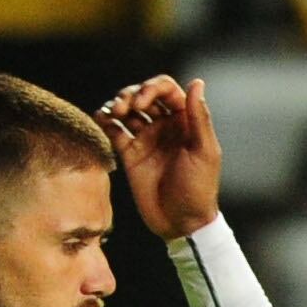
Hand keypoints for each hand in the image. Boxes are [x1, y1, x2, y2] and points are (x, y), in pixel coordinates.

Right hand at [97, 76, 222, 239]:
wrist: (181, 224)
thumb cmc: (199, 189)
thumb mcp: (204, 153)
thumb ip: (199, 118)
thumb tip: (197, 82)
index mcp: (185, 122)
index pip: (166, 89)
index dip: (151, 88)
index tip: (142, 102)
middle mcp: (165, 126)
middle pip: (143, 95)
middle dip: (130, 94)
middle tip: (124, 108)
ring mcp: (146, 139)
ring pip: (127, 110)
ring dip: (116, 104)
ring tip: (113, 114)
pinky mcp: (130, 154)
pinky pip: (114, 130)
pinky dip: (105, 120)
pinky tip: (102, 119)